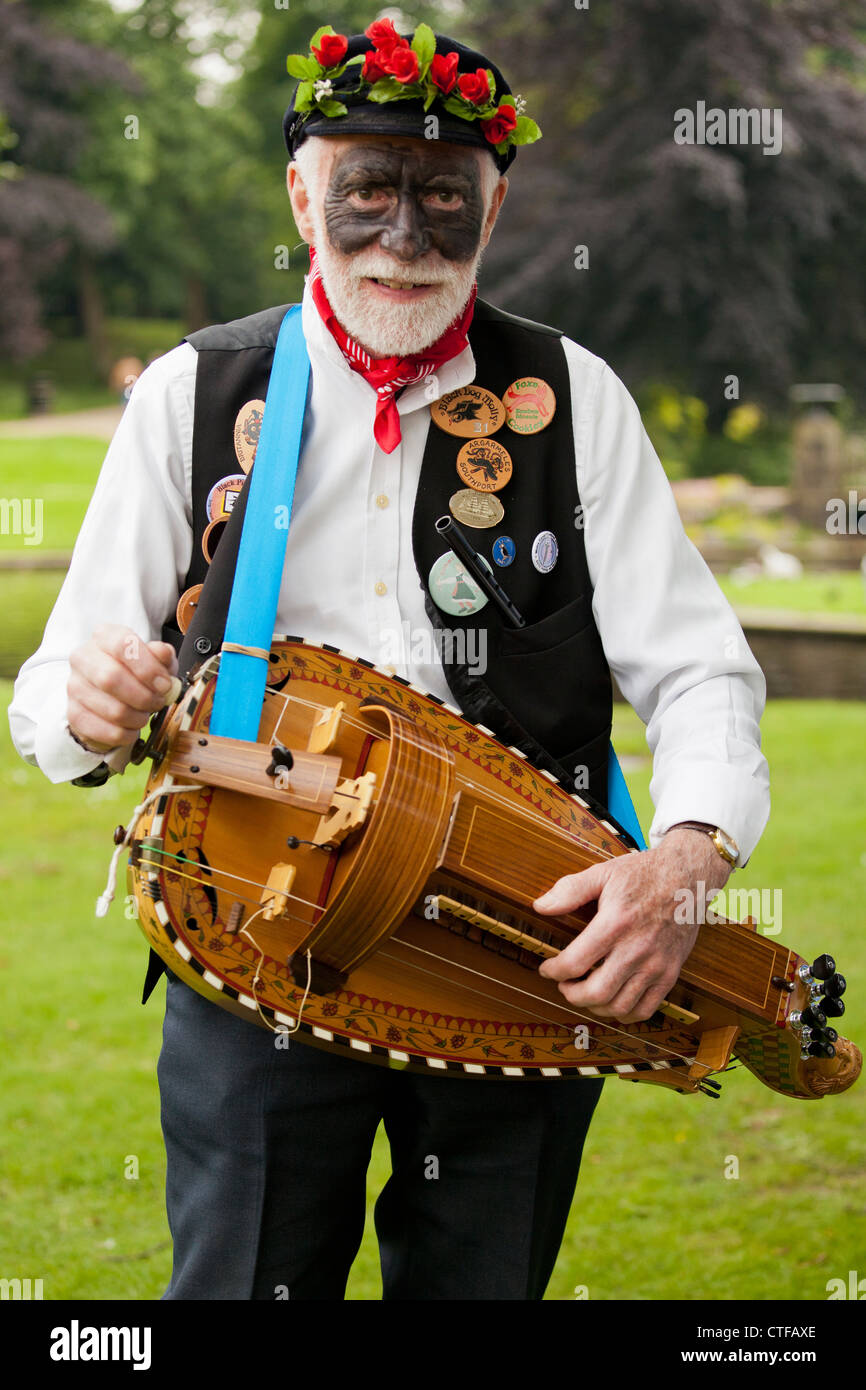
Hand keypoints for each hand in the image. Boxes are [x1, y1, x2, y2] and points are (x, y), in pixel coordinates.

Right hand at [67, 624, 178, 752]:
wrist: (110, 697)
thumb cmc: (136, 673)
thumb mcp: (155, 659)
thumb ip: (162, 655)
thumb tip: (163, 653)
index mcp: (104, 637)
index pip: (122, 645)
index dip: (148, 668)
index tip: (164, 684)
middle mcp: (83, 657)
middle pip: (111, 678)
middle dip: (143, 696)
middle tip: (157, 702)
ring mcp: (75, 686)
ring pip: (112, 709)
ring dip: (138, 717)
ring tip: (144, 714)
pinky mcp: (74, 714)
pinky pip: (106, 730)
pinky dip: (127, 734)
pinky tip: (132, 727)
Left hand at [533, 829, 731, 1022]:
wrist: (688, 877)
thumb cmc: (644, 874)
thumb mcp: (603, 873)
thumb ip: (569, 890)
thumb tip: (540, 906)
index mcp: (615, 923)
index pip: (575, 962)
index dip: (553, 971)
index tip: (547, 969)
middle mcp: (636, 949)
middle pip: (596, 992)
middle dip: (571, 995)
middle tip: (564, 986)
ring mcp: (656, 965)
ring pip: (619, 1006)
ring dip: (594, 1007)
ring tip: (585, 993)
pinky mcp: (670, 974)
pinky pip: (646, 1009)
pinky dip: (624, 1014)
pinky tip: (612, 1002)